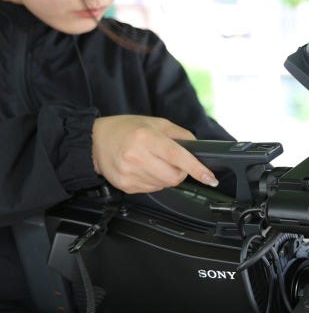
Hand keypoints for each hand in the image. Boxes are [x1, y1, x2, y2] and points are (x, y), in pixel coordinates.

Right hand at [91, 115, 218, 193]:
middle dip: (180, 171)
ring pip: (164, 185)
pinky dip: (154, 181)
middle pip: (174, 176)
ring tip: (152, 162)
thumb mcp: (155, 123)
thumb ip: (180, 134)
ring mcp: (130, 173)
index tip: (210, 178)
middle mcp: (136, 156)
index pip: (177, 156)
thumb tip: (197, 148)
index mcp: (146, 138)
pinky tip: (143, 169)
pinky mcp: (126, 185)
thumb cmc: (126, 129)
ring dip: (166, 176)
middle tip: (170, 161)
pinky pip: (152, 189)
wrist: (94, 141)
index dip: (196, 168)